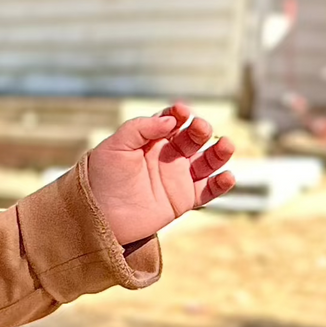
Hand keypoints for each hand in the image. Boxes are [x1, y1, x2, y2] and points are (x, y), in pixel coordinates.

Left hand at [84, 103, 234, 245]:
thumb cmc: (101, 178)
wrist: (97, 215)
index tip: (181, 111)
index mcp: (151, 139)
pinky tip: (228, 177)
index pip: (172, 120)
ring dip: (220, 153)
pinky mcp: (183, 199)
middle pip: (193, 138)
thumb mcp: (115, 147)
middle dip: (200, 130)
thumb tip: (170, 120)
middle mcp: (169, 155)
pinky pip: (209, 191)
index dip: (179, 114)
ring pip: (208, 162)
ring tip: (226, 145)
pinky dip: (221, 185)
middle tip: (199, 128)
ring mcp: (178, 177)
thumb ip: (140, 128)